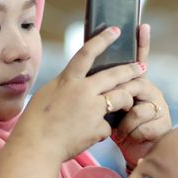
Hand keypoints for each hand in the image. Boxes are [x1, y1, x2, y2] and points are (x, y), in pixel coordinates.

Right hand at [13, 26, 143, 162]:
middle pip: (115, 75)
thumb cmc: (36, 122)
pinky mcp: (98, 128)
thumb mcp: (48, 94)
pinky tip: (93, 134)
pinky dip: (103, 129)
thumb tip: (76, 83)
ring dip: (127, 98)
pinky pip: (109, 125)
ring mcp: (93, 109)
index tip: (116, 31)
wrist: (36, 146)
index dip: (103, 40)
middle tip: (142, 67)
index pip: (87, 53)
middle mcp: (83, 91)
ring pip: (122, 97)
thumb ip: (66, 86)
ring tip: (129, 101)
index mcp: (67, 80)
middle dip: (132, 70)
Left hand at [110, 24, 171, 166]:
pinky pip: (143, 122)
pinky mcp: (163, 122)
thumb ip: (105, 92)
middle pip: (136, 83)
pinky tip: (132, 137)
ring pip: (138, 106)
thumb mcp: (109, 108)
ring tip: (122, 131)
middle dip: (123, 96)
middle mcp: (149, 90)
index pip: (138, 60)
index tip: (141, 24)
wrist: (134, 154)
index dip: (141, 43)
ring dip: (126, 121)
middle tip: (116, 109)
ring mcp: (158, 105)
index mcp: (135, 84)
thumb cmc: (119, 129)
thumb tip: (89, 76)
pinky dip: (132, 132)